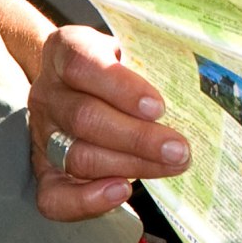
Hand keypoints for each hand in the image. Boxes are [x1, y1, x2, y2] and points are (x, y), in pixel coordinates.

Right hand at [28, 25, 191, 220]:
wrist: (73, 74)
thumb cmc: (118, 59)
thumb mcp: (130, 43)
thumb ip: (151, 58)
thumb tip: (199, 85)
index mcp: (66, 50)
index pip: (84, 65)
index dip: (120, 88)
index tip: (158, 107)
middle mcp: (48, 92)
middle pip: (85, 117)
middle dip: (138, 138)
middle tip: (180, 149)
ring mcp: (42, 132)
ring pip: (78, 154)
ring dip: (129, 165)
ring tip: (170, 166)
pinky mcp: (43, 167)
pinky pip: (52, 195)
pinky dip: (86, 199)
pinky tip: (122, 191)